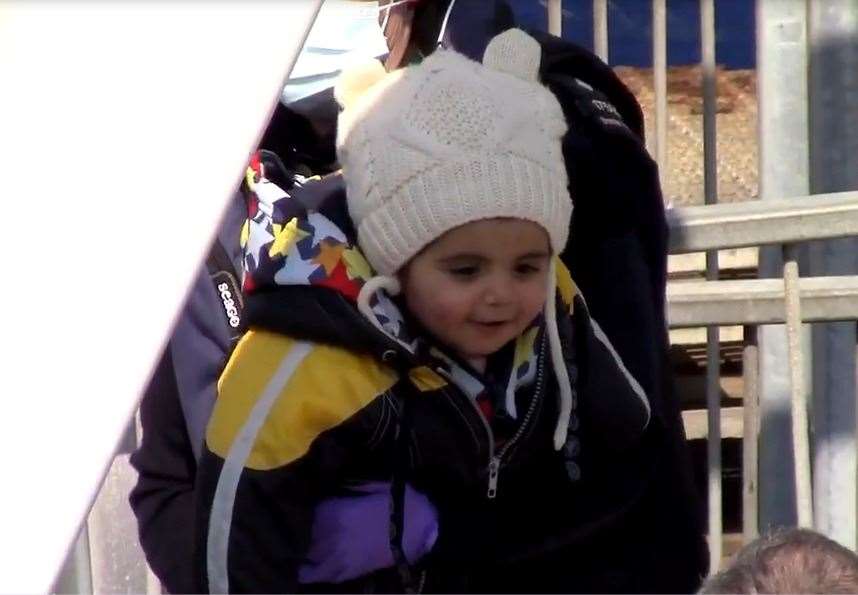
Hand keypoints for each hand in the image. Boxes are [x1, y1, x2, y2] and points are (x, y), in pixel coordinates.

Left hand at [298, 481, 437, 583]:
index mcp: (337, 511)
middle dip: (311, 529)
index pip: (313, 510)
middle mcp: (331, 535)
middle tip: (316, 524)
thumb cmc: (401, 503)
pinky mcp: (349, 573)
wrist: (423, 530)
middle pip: (308, 534)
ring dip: (307, 551)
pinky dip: (312, 572)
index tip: (323, 505)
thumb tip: (338, 486)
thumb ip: (352, 488)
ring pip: (310, 556)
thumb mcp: (375, 485)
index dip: (318, 507)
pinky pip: (323, 575)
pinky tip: (308, 569)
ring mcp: (339, 556)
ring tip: (306, 549)